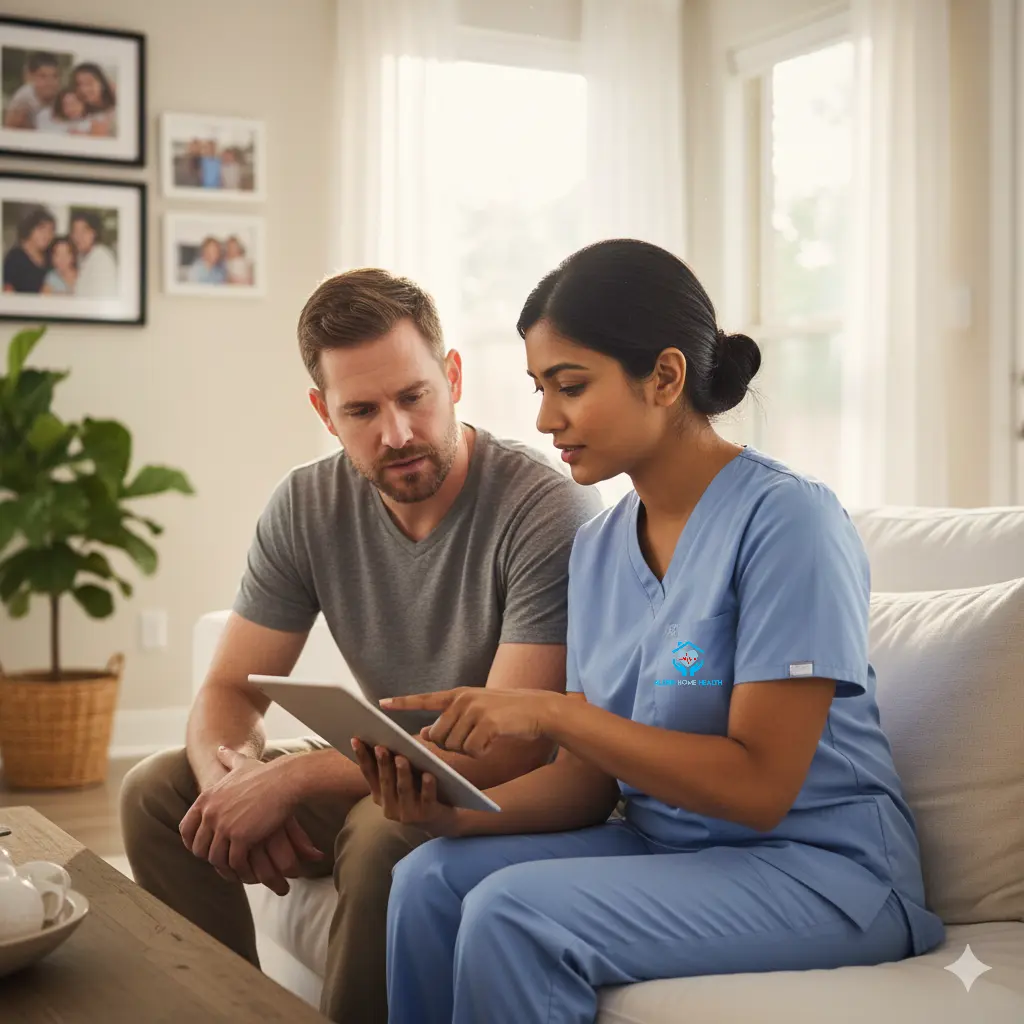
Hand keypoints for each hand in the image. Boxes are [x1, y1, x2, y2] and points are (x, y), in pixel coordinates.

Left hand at [179, 748, 323, 894]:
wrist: (285, 780)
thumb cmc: (266, 773)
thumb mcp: (241, 764)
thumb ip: (228, 758)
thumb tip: (220, 749)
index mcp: (206, 798)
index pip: (186, 829)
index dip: (191, 842)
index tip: (202, 849)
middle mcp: (210, 813)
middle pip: (200, 848)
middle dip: (210, 857)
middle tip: (223, 862)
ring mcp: (224, 826)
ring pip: (216, 858)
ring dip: (225, 867)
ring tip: (235, 871)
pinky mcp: (240, 838)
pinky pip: (234, 862)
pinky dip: (240, 869)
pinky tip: (248, 871)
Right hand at [351, 739, 459, 836]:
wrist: (440, 820)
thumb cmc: (418, 792)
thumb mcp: (401, 780)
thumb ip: (393, 764)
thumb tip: (387, 738)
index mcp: (380, 795)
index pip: (369, 773)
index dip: (362, 757)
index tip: (356, 740)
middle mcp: (389, 807)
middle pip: (385, 781)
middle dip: (382, 764)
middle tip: (381, 747)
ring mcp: (407, 813)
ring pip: (404, 790)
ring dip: (402, 774)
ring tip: (401, 758)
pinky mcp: (427, 815)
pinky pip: (427, 799)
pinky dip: (427, 787)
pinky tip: (429, 775)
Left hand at [380, 688, 558, 756]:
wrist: (540, 709)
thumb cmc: (508, 714)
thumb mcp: (476, 711)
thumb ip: (452, 719)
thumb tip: (424, 733)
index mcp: (459, 694)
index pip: (425, 699)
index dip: (402, 703)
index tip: (380, 705)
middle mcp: (463, 700)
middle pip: (438, 735)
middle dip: (450, 745)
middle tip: (473, 740)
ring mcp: (475, 710)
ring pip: (454, 746)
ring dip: (469, 750)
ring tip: (487, 738)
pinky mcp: (487, 723)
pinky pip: (472, 751)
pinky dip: (482, 753)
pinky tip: (494, 743)